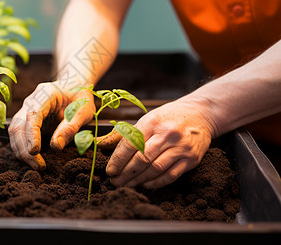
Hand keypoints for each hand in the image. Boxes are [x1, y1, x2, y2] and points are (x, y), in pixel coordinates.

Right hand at [8, 81, 94, 170]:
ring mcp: (25, 110)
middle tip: (40, 166)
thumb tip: (56, 146)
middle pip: (18, 126)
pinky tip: (32, 160)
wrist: (73, 86)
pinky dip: (22, 148)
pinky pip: (18, 135)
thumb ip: (71, 127)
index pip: (32, 114)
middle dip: (25, 149)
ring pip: (14, 132)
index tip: (35, 151)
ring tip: (37, 166)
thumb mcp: (83, 110)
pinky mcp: (25, 120)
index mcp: (45, 94)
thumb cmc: (80, 97)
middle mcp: (30, 101)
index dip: (31, 134)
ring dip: (21, 151)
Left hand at [99, 98, 215, 188]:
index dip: (118, 160)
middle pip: (142, 159)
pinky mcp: (191, 159)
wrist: (200, 114)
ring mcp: (181, 147)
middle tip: (115, 182)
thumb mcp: (146, 119)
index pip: (131, 144)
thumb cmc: (167, 118)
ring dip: (138, 180)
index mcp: (153, 122)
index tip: (110, 171)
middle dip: (125, 173)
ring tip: (127, 184)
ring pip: (155, 169)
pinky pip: (170, 175)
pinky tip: (145, 184)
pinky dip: (155, 183)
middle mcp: (168, 134)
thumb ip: (125, 134)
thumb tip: (99, 144)